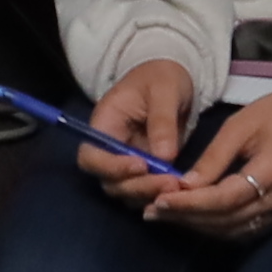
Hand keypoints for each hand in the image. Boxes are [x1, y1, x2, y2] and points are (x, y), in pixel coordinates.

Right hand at [85, 57, 201, 208]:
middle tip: (170, 183)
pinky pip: (146, 192)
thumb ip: (162, 121)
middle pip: (110, 181)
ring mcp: (127, 163)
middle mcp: (110, 150)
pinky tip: (181, 190)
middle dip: (137, 186)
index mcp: (104, 125)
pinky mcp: (146, 172)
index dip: (110, 167)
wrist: (173, 79)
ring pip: (128, 192)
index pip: (91, 157)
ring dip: (150, 194)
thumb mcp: (164, 90)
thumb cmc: (162, 77)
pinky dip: (160, 195)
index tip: (140, 165)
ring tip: (178, 186)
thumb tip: (164, 157)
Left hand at [140, 64, 271, 239]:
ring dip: (199, 227)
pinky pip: (247, 229)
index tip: (157, 201)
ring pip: (235, 231)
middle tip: (152, 212)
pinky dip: (219, 226)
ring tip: (167, 216)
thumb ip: (213, 158)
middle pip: (227, 221)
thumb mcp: (242, 124)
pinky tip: (195, 218)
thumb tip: (184, 187)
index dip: (189, 204)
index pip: (223, 200)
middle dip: (187, 219)